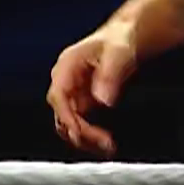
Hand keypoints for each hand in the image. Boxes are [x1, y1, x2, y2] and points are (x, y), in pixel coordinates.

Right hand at [46, 19, 136, 156]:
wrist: (125, 37)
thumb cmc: (120, 38)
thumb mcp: (118, 53)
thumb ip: (109, 76)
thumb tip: (103, 100)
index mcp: (66, 66)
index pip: (58, 96)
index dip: (67, 117)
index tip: (80, 132)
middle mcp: (65, 81)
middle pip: (62, 114)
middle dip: (80, 132)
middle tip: (104, 143)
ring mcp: (73, 93)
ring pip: (69, 123)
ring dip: (85, 138)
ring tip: (108, 147)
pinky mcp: (82, 102)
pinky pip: (81, 123)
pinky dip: (91, 135)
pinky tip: (106, 143)